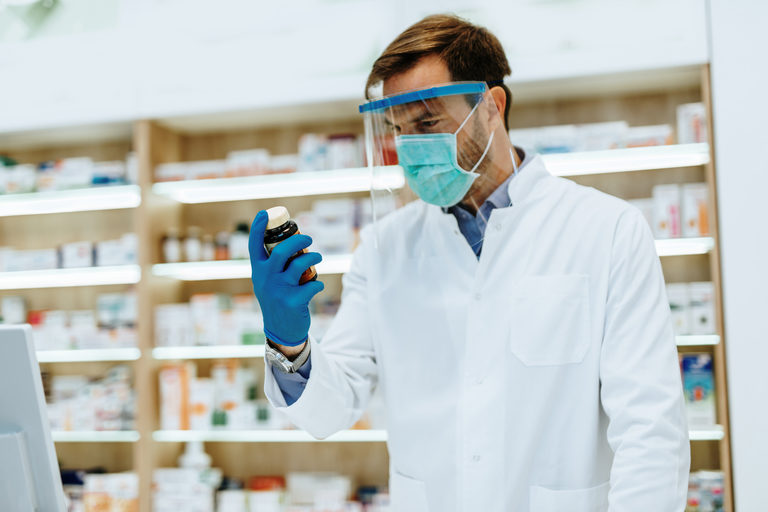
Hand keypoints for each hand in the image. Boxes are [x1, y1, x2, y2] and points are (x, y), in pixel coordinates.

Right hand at [249, 210, 324, 346]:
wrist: (280, 331)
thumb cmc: (276, 300)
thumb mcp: (266, 282)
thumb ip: (271, 265)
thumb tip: (289, 241)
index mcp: (257, 272)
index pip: (254, 246)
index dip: (258, 228)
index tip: (264, 213)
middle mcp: (266, 279)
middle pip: (282, 251)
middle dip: (299, 240)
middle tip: (309, 239)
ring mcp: (279, 290)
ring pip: (300, 264)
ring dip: (313, 257)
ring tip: (318, 256)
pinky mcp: (294, 301)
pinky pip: (312, 284)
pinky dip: (318, 283)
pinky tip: (317, 285)